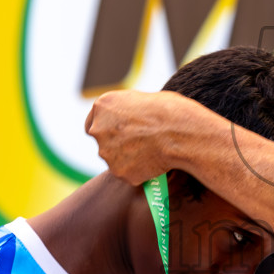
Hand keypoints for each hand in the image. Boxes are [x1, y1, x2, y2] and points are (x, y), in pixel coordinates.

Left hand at [85, 90, 201, 184]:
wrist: (181, 132)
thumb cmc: (169, 111)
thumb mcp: (141, 100)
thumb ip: (126, 111)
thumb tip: (128, 119)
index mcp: (102, 106)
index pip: (92, 123)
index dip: (108, 129)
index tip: (120, 134)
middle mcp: (98, 129)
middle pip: (103, 143)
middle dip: (117, 145)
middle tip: (140, 144)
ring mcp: (107, 153)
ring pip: (115, 159)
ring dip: (129, 158)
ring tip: (153, 152)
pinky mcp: (119, 172)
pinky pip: (128, 173)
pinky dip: (139, 171)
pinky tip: (155, 162)